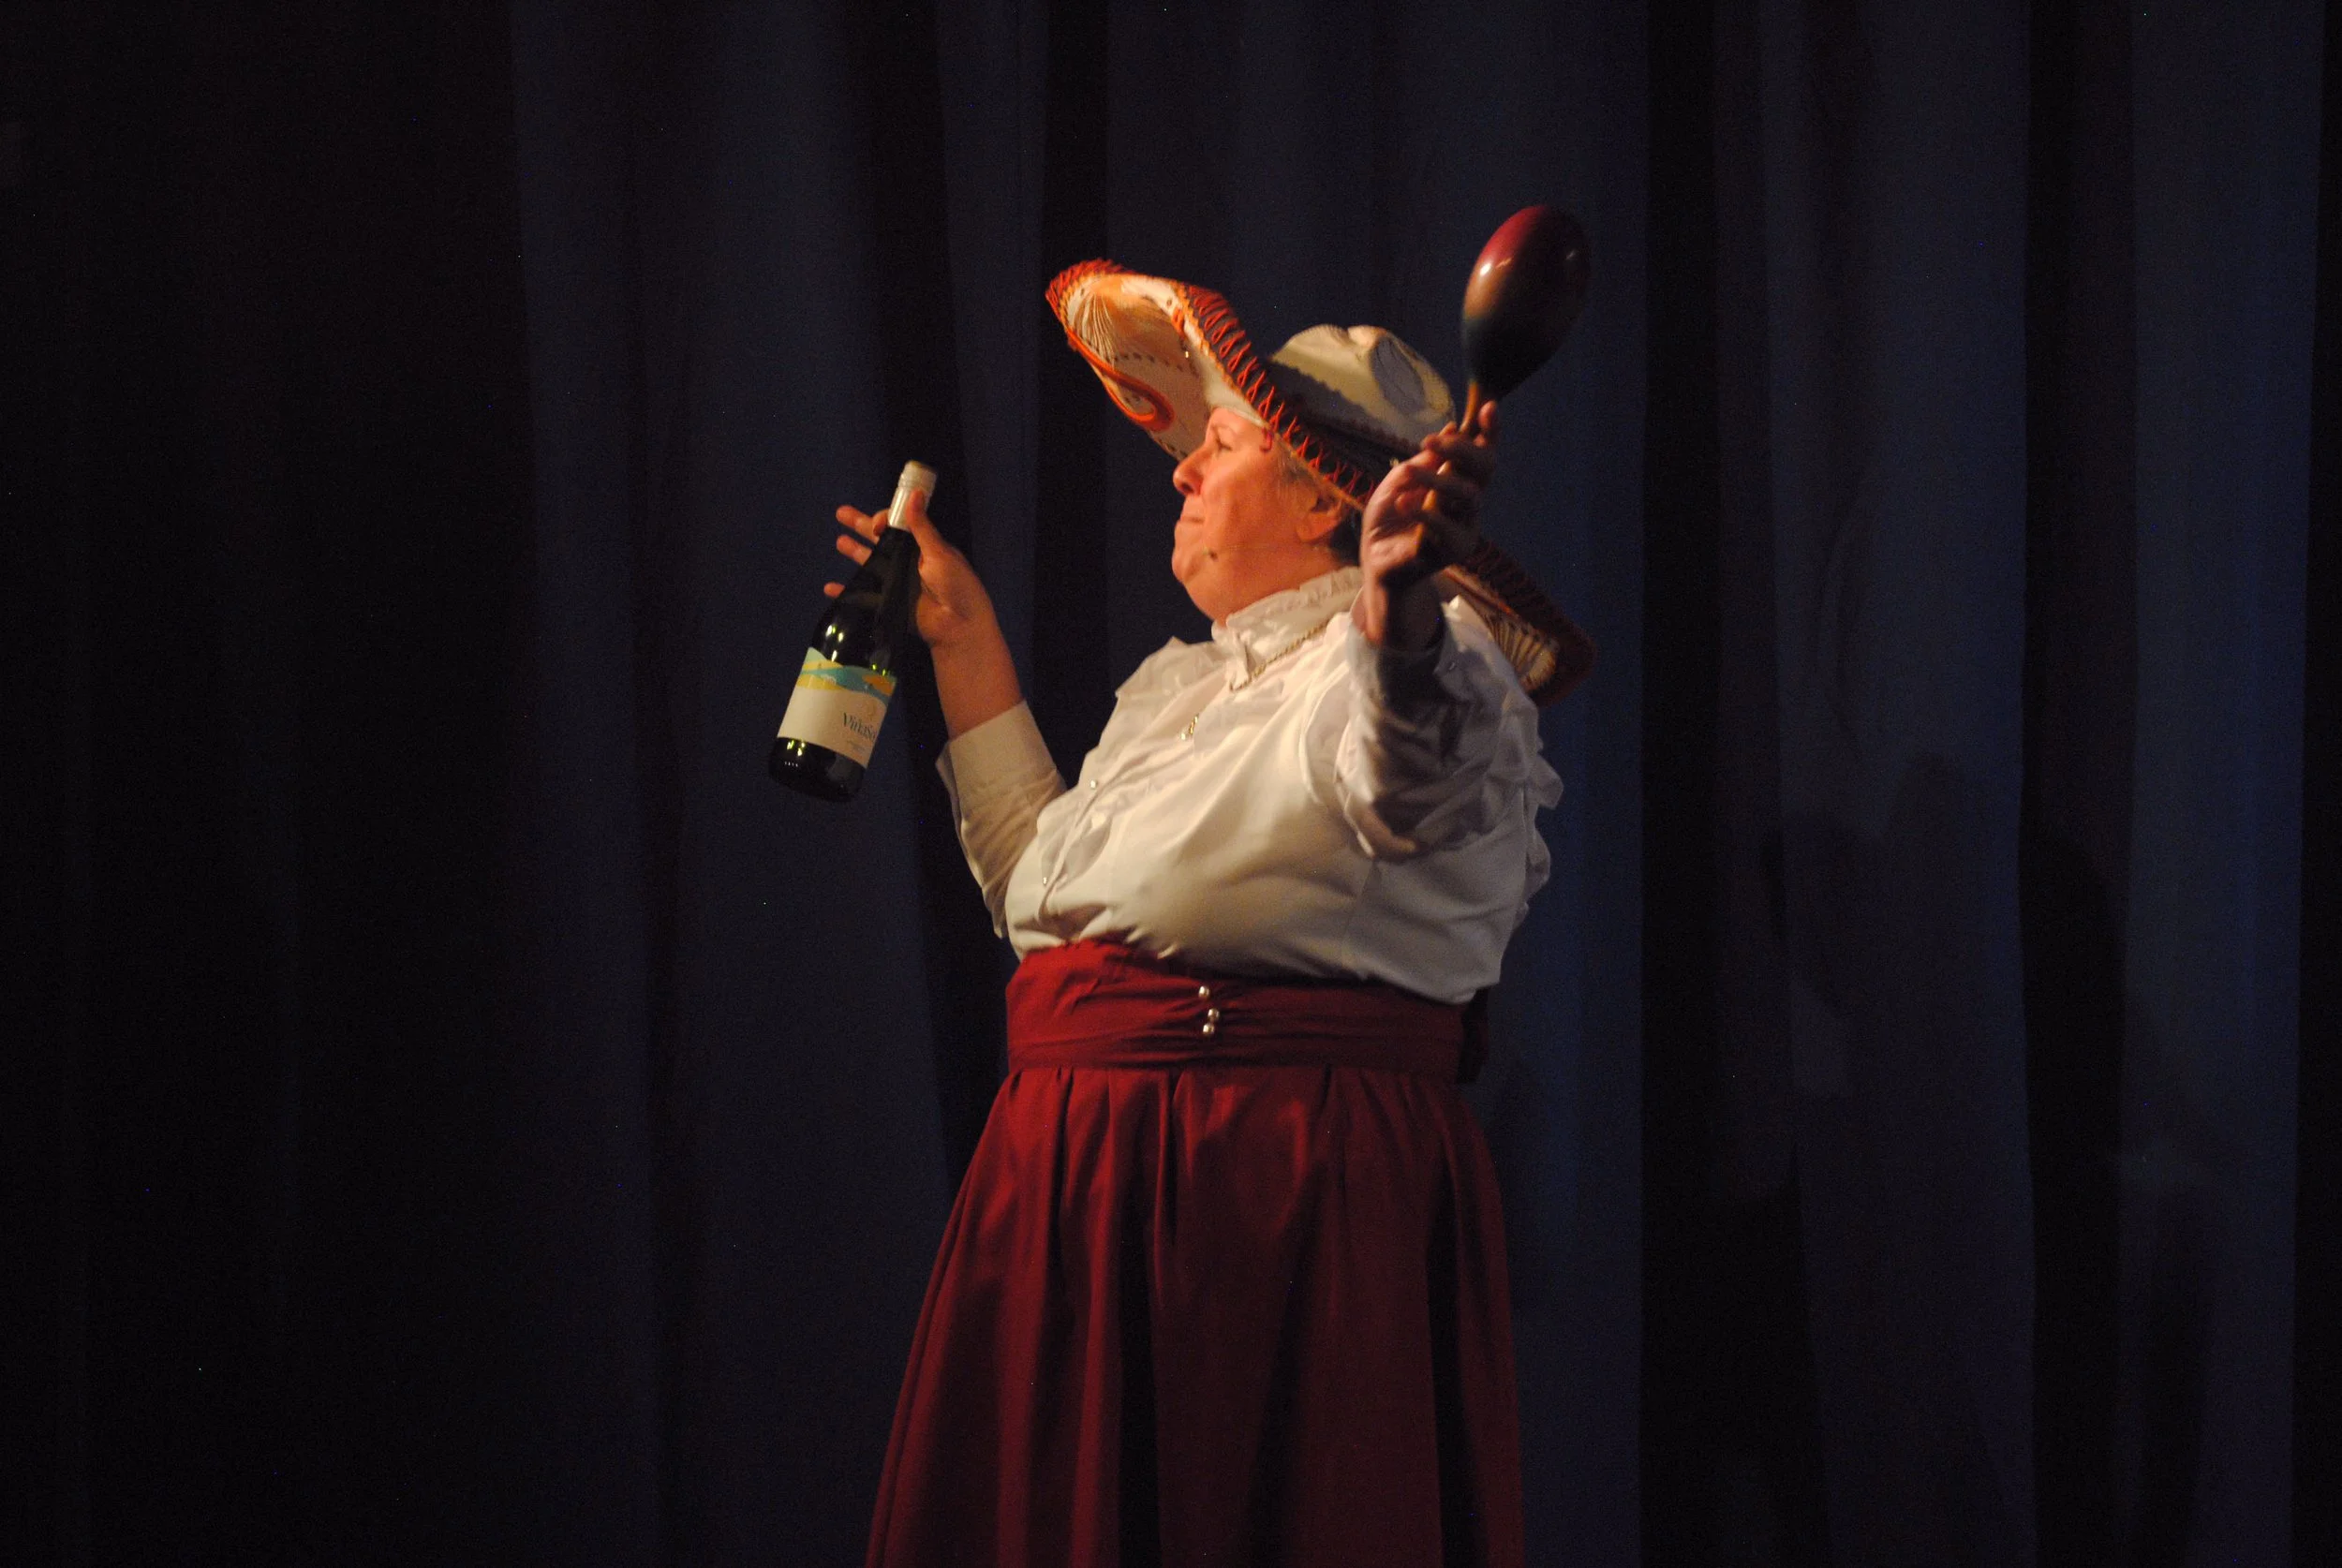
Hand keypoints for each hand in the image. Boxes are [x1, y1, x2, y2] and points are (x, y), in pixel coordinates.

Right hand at [830, 487, 998, 652]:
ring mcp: (898, 583)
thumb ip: (922, 527)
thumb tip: (914, 493)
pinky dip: (847, 592)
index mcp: (923, 547)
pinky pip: (864, 596)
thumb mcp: (939, 553)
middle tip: (840, 513)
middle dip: (861, 525)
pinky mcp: (890, 604)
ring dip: (855, 552)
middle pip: (880, 540)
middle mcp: (909, 562)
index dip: (885, 519)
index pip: (899, 525)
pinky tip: (830, 587)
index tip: (877, 524)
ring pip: (870, 563)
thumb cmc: (956, 585)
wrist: (959, 626)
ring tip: (839, 542)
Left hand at [1352, 403, 1498, 649]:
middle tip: (1429, 440)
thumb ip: (1423, 459)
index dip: (1490, 431)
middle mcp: (1469, 503)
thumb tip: (1452, 428)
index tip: (1489, 407)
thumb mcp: (1399, 480)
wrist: (1377, 560)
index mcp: (1459, 481)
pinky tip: (1404, 502)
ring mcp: (1466, 527)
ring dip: (1438, 478)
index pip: (1483, 454)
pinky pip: (1446, 528)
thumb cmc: (1390, 518)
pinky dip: (1424, 512)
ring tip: (1409, 470)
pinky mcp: (1453, 551)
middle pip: (1485, 469)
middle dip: (1462, 448)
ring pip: (1467, 494)